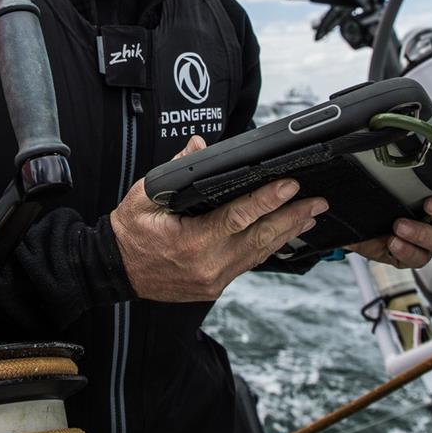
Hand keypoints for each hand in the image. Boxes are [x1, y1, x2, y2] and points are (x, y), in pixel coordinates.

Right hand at [110, 135, 328, 301]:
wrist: (115, 271)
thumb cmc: (130, 233)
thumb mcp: (143, 197)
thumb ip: (172, 172)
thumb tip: (198, 147)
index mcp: (190, 242)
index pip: (238, 217)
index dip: (267, 200)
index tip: (289, 186)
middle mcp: (207, 265)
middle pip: (259, 238)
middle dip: (291, 217)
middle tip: (316, 201)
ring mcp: (214, 279)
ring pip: (259, 253)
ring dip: (287, 232)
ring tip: (310, 215)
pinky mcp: (215, 285)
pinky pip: (248, 263)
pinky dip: (269, 247)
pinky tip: (285, 234)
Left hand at [351, 179, 431, 269]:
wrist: (351, 214)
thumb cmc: (382, 191)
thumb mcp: (395, 171)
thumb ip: (424, 160)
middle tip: (430, 204)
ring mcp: (428, 239)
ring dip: (423, 233)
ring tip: (399, 225)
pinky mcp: (411, 255)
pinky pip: (418, 259)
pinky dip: (407, 250)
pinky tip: (393, 241)